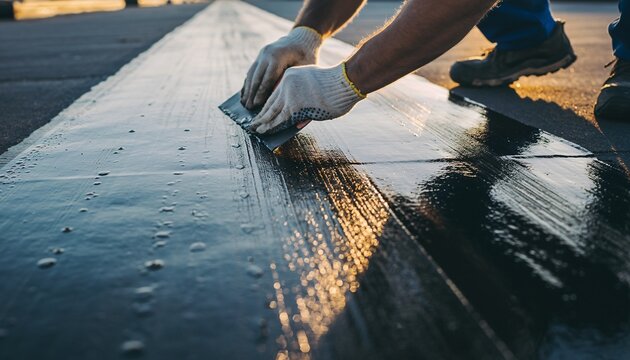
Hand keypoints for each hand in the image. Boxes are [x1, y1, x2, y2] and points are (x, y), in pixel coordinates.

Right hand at [241, 27, 322, 109]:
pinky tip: (244, 93)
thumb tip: (285, 101)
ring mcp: (262, 54)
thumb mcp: (304, 68)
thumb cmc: (307, 56)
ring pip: (251, 74)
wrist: (301, 38)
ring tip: (244, 103)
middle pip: (257, 77)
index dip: (261, 92)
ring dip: (247, 89)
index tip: (256, 105)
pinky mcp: (260, 56)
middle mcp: (267, 54)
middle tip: (248, 108)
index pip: (268, 78)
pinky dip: (248, 83)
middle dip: (252, 94)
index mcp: (278, 56)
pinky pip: (252, 71)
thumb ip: (294, 81)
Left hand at [249, 63, 365, 133]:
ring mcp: (289, 94)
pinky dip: (270, 126)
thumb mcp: (314, 86)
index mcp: (290, 76)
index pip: (274, 93)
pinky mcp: (294, 106)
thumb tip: (296, 120)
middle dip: (261, 115)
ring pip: (271, 111)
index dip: (267, 105)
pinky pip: (279, 119)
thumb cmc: (336, 85)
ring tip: (254, 130)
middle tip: (252, 123)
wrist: (345, 82)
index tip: (260, 112)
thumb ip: (302, 98)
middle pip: (270, 102)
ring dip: (262, 122)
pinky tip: (263, 131)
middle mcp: (286, 83)